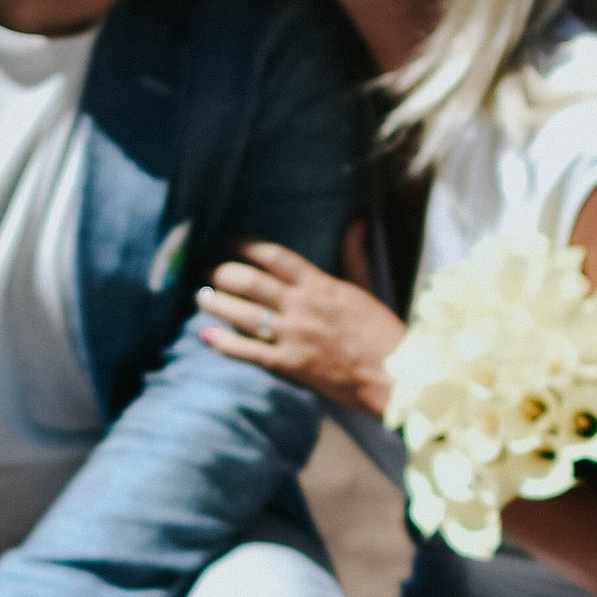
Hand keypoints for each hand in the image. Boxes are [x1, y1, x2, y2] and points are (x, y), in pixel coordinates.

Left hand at [195, 234, 402, 416]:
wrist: (394, 374)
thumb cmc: (383, 332)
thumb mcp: (367, 288)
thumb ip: (355, 256)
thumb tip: (357, 223)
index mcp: (320, 285)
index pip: (275, 257)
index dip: (248, 247)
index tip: (230, 242)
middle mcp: (301, 306)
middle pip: (250, 283)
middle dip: (223, 274)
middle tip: (206, 270)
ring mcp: (293, 336)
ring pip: (244, 315)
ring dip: (217, 304)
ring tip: (201, 297)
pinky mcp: (290, 365)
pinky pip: (249, 352)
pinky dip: (224, 343)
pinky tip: (206, 335)